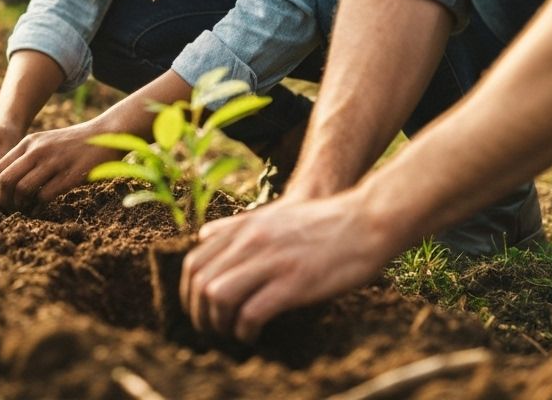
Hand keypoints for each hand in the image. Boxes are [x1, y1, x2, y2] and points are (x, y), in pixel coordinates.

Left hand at [0, 121, 119, 211]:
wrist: (106, 133)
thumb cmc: (75, 143)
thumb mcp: (47, 142)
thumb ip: (29, 156)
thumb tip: (9, 181)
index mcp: (30, 142)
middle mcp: (38, 150)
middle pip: (6, 179)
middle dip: (2, 200)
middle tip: (6, 210)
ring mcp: (54, 162)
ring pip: (22, 189)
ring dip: (19, 205)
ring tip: (23, 211)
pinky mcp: (69, 175)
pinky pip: (44, 196)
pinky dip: (38, 207)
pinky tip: (39, 209)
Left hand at [180, 192, 389, 342]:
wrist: (363, 220)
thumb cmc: (319, 222)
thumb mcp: (271, 214)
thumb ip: (237, 226)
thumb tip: (205, 236)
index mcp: (243, 227)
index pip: (194, 262)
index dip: (189, 294)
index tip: (199, 312)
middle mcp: (250, 241)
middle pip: (200, 281)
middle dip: (198, 314)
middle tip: (211, 332)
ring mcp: (271, 261)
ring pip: (218, 296)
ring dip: (218, 324)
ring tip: (231, 336)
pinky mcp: (293, 282)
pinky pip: (251, 312)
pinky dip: (244, 331)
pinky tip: (253, 337)